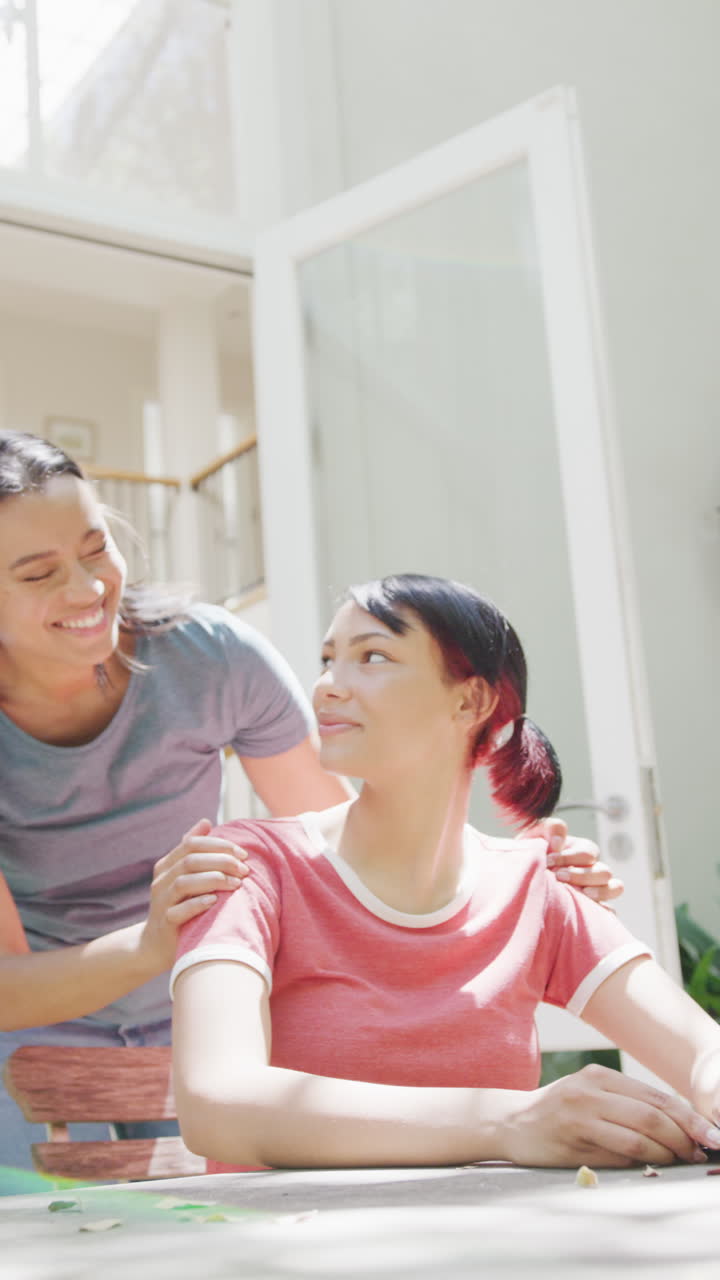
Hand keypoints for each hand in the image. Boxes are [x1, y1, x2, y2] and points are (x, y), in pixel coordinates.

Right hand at [140, 820, 248, 970]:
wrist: (156, 944)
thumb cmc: (179, 905)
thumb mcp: (183, 876)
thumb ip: (193, 851)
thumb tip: (205, 822)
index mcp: (167, 865)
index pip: (191, 844)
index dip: (218, 845)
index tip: (243, 854)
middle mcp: (161, 881)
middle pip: (190, 861)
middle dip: (221, 861)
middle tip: (244, 869)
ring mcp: (161, 902)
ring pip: (184, 883)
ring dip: (213, 880)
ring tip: (236, 883)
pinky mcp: (165, 923)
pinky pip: (179, 911)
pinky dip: (198, 903)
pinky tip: (215, 900)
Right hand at [501, 1063, 719, 1167]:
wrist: (510, 1122)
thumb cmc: (558, 1114)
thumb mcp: (590, 1097)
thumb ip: (625, 1107)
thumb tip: (677, 1130)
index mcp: (599, 1076)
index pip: (655, 1096)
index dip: (688, 1117)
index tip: (711, 1133)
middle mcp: (590, 1090)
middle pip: (652, 1113)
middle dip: (685, 1135)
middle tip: (703, 1151)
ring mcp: (580, 1113)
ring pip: (639, 1134)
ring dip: (668, 1151)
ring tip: (683, 1159)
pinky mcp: (572, 1139)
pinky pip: (619, 1150)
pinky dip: (644, 1159)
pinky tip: (655, 1164)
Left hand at [528, 817, 623, 904]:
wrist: (522, 877)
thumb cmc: (532, 855)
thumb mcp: (536, 836)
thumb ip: (550, 828)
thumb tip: (558, 841)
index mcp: (582, 851)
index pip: (589, 852)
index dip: (570, 856)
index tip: (548, 860)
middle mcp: (593, 870)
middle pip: (605, 872)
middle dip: (581, 875)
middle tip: (558, 876)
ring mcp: (597, 889)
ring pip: (615, 888)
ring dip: (600, 891)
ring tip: (581, 894)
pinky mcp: (594, 909)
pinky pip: (610, 911)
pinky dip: (604, 910)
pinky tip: (587, 910)